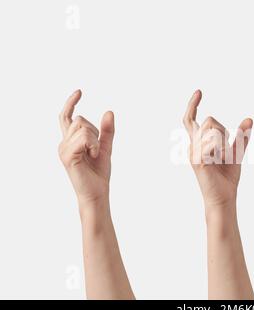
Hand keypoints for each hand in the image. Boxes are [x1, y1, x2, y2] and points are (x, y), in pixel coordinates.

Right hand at [58, 90, 114, 207]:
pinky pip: (84, 138)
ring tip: (94, 155)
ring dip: (95, 140)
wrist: (97, 193)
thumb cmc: (99, 173)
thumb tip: (109, 111)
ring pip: (83, 128)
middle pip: (80, 120)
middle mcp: (63, 143)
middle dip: (94, 132)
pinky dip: (94, 145)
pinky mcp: (67, 156)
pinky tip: (93, 156)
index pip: (66, 117)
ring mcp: (63, 149)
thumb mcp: (106, 147)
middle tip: (96, 150)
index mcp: (70, 141)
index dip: (71, 102)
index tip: (79, 91)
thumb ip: (107, 131)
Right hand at [183, 90, 252, 217]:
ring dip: (224, 141)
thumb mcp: (237, 153)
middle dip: (224, 131)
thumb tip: (249, 119)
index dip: (193, 104)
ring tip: (222, 158)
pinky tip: (221, 161)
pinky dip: (223, 149)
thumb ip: (241, 136)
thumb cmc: (227, 178)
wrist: (224, 198)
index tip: (199, 91)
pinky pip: (213, 141)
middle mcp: (193, 145)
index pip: (190, 119)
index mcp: (199, 143)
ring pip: (213, 129)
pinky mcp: (197, 159)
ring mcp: (193, 152)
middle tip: (226, 150)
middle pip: (210, 120)